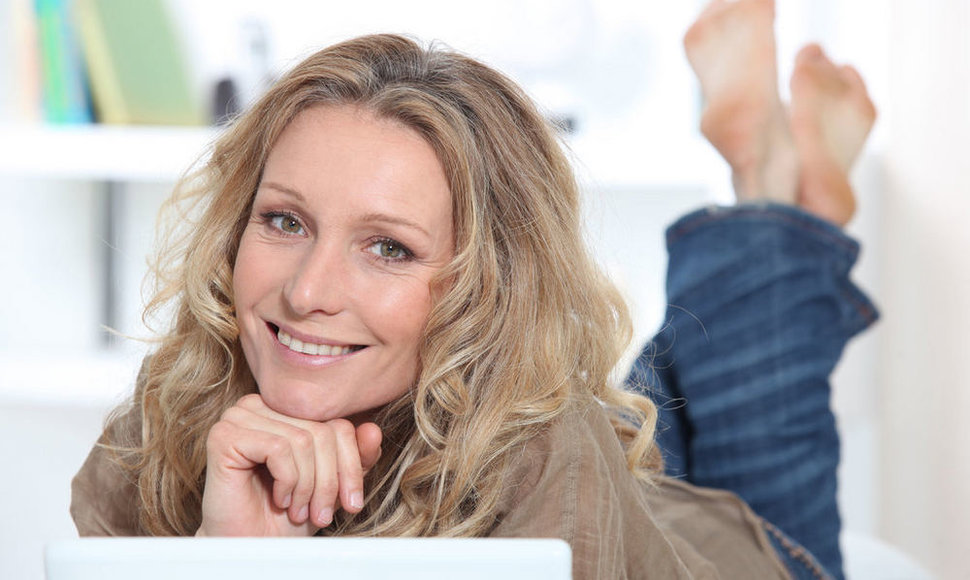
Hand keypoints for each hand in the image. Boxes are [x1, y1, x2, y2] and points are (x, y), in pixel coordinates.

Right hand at [195, 393, 382, 535]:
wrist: (252, 545)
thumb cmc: (288, 514)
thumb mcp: (333, 483)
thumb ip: (355, 456)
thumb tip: (372, 430)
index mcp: (287, 408)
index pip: (338, 423)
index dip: (351, 465)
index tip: (352, 502)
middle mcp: (262, 404)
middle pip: (322, 432)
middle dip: (330, 481)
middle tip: (321, 514)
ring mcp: (240, 416)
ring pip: (303, 440)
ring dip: (307, 486)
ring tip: (298, 509)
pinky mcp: (225, 435)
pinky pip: (278, 449)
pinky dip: (287, 481)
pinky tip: (279, 499)